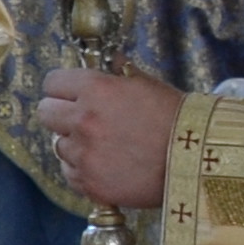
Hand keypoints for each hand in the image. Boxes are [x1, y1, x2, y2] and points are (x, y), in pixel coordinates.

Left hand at [37, 66, 180, 211]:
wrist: (199, 164)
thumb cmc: (178, 120)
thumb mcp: (149, 85)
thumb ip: (121, 73)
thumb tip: (110, 61)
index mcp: (96, 89)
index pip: (52, 82)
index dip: (62, 87)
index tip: (70, 93)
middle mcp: (83, 120)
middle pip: (45, 113)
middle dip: (60, 113)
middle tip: (81, 119)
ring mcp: (84, 154)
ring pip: (58, 145)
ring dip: (75, 144)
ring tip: (105, 146)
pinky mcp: (89, 183)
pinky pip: (69, 173)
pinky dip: (82, 170)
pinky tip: (106, 165)